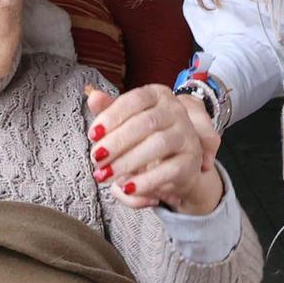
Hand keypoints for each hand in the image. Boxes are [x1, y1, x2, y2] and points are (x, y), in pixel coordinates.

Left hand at [84, 84, 222, 213]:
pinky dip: (146, 181)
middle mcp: (175, 111)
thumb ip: (108, 110)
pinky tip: (128, 188)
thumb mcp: (124, 124)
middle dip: (117, 142)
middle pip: (146, 123)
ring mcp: (186, 135)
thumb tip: (93, 97)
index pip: (135, 99)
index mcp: (157, 95)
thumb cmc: (144, 140)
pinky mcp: (190, 161)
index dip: (112, 116)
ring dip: (127, 161)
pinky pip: (169, 170)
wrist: (173, 167)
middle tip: (96, 158)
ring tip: (106, 174)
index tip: (93, 135)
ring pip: (158, 144)